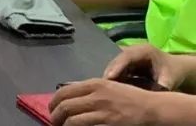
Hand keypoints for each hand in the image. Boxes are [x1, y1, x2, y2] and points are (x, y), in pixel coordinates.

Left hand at [49, 78, 189, 124]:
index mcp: (94, 84)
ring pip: (72, 120)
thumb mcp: (108, 87)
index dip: (54, 103)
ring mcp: (102, 111)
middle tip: (54, 123)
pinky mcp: (109, 124)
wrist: (153, 109)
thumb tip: (69, 95)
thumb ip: (90, 90)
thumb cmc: (131, 98)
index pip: (63, 92)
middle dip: (55, 117)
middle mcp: (95, 95)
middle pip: (64, 106)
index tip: (52, 110)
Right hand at [105, 44, 186, 90]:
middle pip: (118, 59)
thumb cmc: (173, 73)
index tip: (108, 77)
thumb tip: (150, 96)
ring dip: (110, 74)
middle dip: (110, 71)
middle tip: (102, 84)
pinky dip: (114, 76)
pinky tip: (110, 86)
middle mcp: (133, 50)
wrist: (176, 68)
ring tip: (103, 86)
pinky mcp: (127, 61)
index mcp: (144, 50)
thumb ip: (160, 86)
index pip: (127, 56)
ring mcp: (129, 55)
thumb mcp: (169, 79)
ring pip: (116, 64)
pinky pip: (118, 68)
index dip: (117, 66)